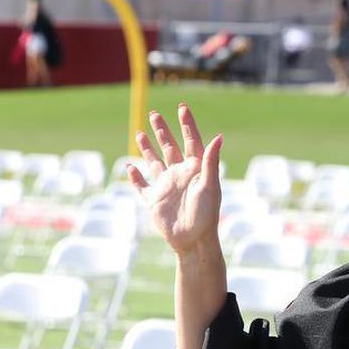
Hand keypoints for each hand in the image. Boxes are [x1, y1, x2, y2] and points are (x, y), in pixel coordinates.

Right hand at [128, 104, 223, 256]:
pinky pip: (142, 186)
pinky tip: (129, 167)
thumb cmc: (206, 214)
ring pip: (154, 162)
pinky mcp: (154, 201)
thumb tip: (218, 136)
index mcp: (195, 170)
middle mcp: (180, 175)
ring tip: (140, 133)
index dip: (187, 124)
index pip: (191, 141)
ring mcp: (166, 187)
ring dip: (147, 148)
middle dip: (163, 131)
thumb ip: (211, 161)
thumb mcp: (210, 185)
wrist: (193, 240)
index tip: (182, 108)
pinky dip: (135, 177)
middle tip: (154, 114)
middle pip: (170, 147)